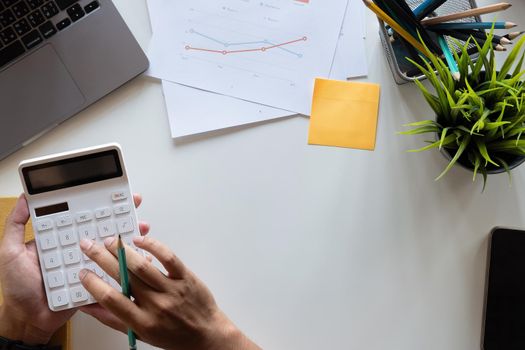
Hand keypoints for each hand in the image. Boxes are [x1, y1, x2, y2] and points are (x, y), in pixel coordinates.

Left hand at [0, 194, 148, 344]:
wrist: (29, 320)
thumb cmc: (18, 288)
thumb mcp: (10, 252)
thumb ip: (16, 226)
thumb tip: (23, 199)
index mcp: (61, 237)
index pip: (81, 216)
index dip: (97, 204)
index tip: (112, 193)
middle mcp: (77, 248)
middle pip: (102, 228)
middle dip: (121, 216)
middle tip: (133, 205)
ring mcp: (88, 264)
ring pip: (112, 248)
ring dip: (128, 238)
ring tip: (139, 229)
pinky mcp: (96, 280)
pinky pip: (113, 270)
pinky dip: (128, 263)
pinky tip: (138, 255)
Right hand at [79, 236, 260, 349]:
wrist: (206, 335)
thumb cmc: (172, 335)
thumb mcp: (138, 334)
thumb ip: (112, 319)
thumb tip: (88, 306)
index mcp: (142, 322)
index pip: (111, 300)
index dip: (93, 284)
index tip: (83, 272)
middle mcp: (156, 305)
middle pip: (124, 277)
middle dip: (101, 259)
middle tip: (88, 246)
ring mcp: (172, 289)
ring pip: (143, 266)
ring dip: (122, 251)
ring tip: (109, 241)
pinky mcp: (186, 277)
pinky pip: (168, 257)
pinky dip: (153, 246)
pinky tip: (140, 240)